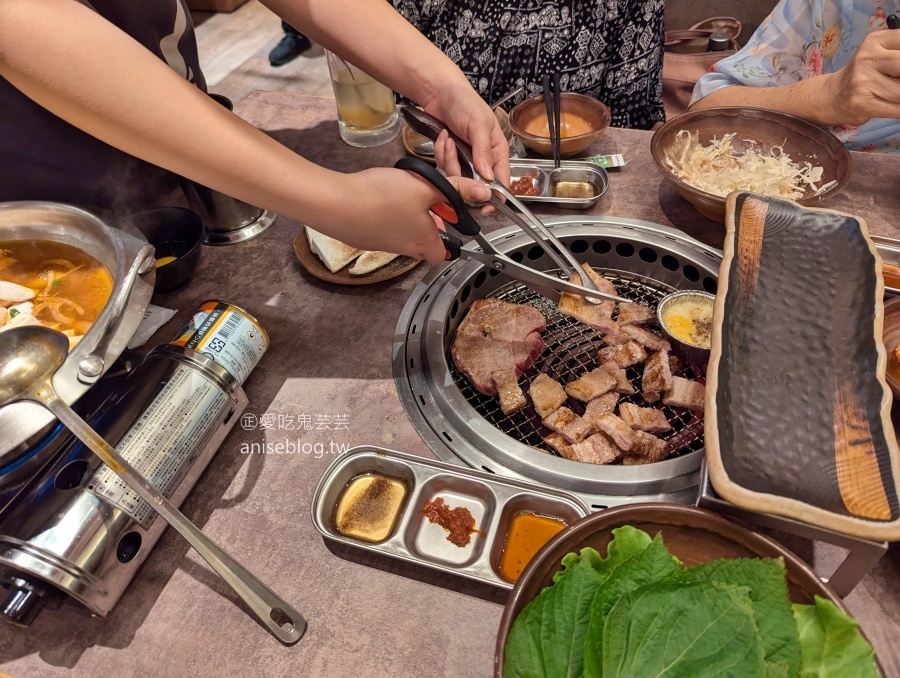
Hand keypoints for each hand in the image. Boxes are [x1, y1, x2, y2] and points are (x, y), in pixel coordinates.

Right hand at [314, 167, 490, 263]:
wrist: (335, 204)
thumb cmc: (380, 198)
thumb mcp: (425, 187)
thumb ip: (456, 189)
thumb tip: (483, 192)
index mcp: (424, 242)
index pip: (445, 255)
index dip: (452, 243)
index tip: (453, 224)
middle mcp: (404, 249)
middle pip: (425, 245)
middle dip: (431, 226)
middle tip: (430, 204)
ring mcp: (382, 245)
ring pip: (404, 235)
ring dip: (410, 218)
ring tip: (406, 194)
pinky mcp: (365, 237)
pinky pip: (384, 229)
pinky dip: (389, 215)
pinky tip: (383, 197)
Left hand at [421, 81, 510, 185]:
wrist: (440, 93)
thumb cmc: (465, 102)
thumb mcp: (478, 125)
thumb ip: (483, 152)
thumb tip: (488, 176)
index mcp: (497, 151)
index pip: (501, 180)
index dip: (495, 195)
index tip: (485, 205)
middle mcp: (483, 159)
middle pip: (475, 183)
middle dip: (462, 172)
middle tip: (454, 152)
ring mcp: (465, 160)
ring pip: (457, 177)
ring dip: (448, 159)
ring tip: (447, 138)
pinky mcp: (450, 158)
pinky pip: (444, 167)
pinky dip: (440, 154)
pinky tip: (442, 138)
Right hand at [828, 29, 899, 124]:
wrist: (831, 96)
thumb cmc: (863, 74)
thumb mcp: (879, 52)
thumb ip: (899, 53)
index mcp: (875, 42)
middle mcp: (867, 60)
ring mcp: (863, 83)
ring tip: (896, 94)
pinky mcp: (863, 104)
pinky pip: (897, 109)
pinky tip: (898, 106)